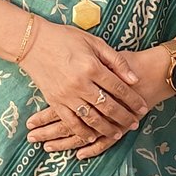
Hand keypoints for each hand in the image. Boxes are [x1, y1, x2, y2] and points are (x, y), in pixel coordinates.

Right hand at [25, 46, 173, 158]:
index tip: (143, 107)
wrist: (32, 43)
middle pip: (108, 107)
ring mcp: (67, 95)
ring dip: (107, 128)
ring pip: (92, 118)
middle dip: (124, 117)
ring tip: (118, 133)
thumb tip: (134, 78)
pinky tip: (92, 137)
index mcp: (92, 67)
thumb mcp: (94, 42)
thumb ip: (115, 60)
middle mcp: (81, 84)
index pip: (119, 88)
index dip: (133, 100)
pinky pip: (71, 122)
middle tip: (135, 124)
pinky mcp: (55, 101)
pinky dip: (83, 132)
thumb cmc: (65, 38)